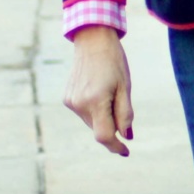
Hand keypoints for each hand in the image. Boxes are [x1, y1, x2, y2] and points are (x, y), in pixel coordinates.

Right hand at [64, 26, 133, 156]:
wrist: (92, 42)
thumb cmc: (114, 63)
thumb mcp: (125, 88)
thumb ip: (125, 114)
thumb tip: (126, 136)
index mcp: (95, 102)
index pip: (104, 136)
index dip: (116, 146)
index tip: (126, 151)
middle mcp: (79, 105)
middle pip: (98, 129)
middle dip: (112, 127)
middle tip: (121, 106)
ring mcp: (71, 102)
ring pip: (91, 122)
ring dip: (103, 118)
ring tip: (110, 93)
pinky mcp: (67, 98)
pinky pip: (84, 113)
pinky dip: (94, 111)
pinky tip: (99, 92)